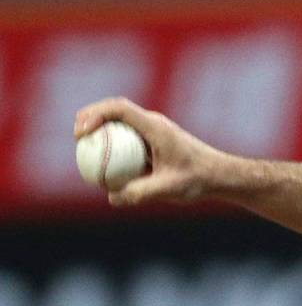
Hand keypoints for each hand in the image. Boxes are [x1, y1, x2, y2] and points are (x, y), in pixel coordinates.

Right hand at [74, 97, 225, 205]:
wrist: (220, 176)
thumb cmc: (199, 180)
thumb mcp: (169, 189)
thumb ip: (140, 193)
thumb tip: (111, 197)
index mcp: (156, 126)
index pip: (120, 108)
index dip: (95, 114)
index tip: (82, 133)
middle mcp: (153, 123)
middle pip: (115, 110)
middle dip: (91, 117)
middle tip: (76, 137)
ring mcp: (154, 131)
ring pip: (120, 124)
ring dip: (101, 130)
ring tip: (84, 149)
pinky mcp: (154, 143)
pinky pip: (128, 140)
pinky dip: (113, 147)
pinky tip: (104, 167)